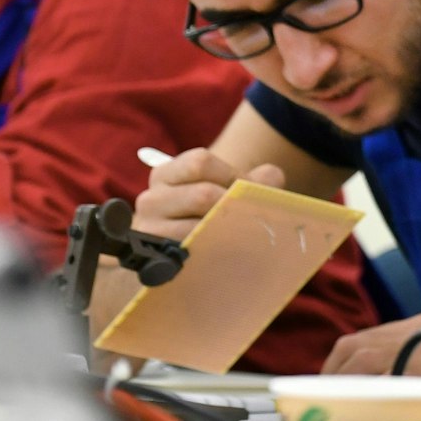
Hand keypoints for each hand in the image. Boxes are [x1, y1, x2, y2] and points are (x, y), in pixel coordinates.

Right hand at [133, 147, 285, 240]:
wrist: (188, 248)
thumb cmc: (213, 212)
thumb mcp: (230, 188)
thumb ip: (258, 178)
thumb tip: (271, 177)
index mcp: (166, 173)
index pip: (200, 163)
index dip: (231, 174)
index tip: (246, 187)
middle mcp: (151, 199)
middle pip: (203, 195)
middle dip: (235, 205)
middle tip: (251, 216)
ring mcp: (149, 229)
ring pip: (199, 226)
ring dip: (228, 232)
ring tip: (242, 236)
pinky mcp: (154, 257)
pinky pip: (192, 253)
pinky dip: (215, 252)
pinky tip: (226, 253)